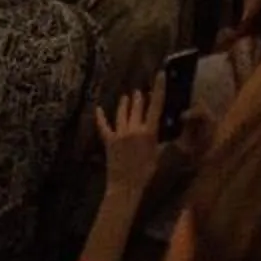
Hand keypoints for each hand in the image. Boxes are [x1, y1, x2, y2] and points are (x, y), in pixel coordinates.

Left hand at [96, 81, 165, 201]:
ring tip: (126, 97)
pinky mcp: (108, 140)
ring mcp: (119, 133)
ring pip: (122, 113)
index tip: (160, 74)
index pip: (156, 106)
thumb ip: (160, 141)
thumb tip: (163, 131)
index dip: (159, 89)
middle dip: (139, 98)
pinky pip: (103, 126)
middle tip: (139, 91)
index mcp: (149, 132)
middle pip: (137, 107)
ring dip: (124, 104)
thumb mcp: (159, 156)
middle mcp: (134, 129)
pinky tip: (98, 109)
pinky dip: (100, 117)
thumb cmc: (147, 174)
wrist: (127, 185)